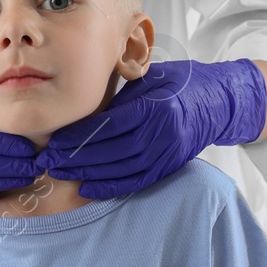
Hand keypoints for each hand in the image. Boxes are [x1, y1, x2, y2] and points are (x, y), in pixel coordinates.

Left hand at [34, 59, 266, 197]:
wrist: (215, 101)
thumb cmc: (175, 83)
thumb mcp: (147, 79)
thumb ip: (119, 95)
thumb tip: (80, 107)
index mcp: (154, 106)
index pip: (110, 126)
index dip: (80, 136)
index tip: (55, 141)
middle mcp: (163, 132)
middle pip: (113, 151)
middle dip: (78, 158)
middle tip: (50, 160)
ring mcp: (168, 152)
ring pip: (123, 169)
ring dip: (90, 174)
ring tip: (62, 172)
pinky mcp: (170, 166)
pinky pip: (138, 181)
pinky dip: (112, 186)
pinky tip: (89, 187)